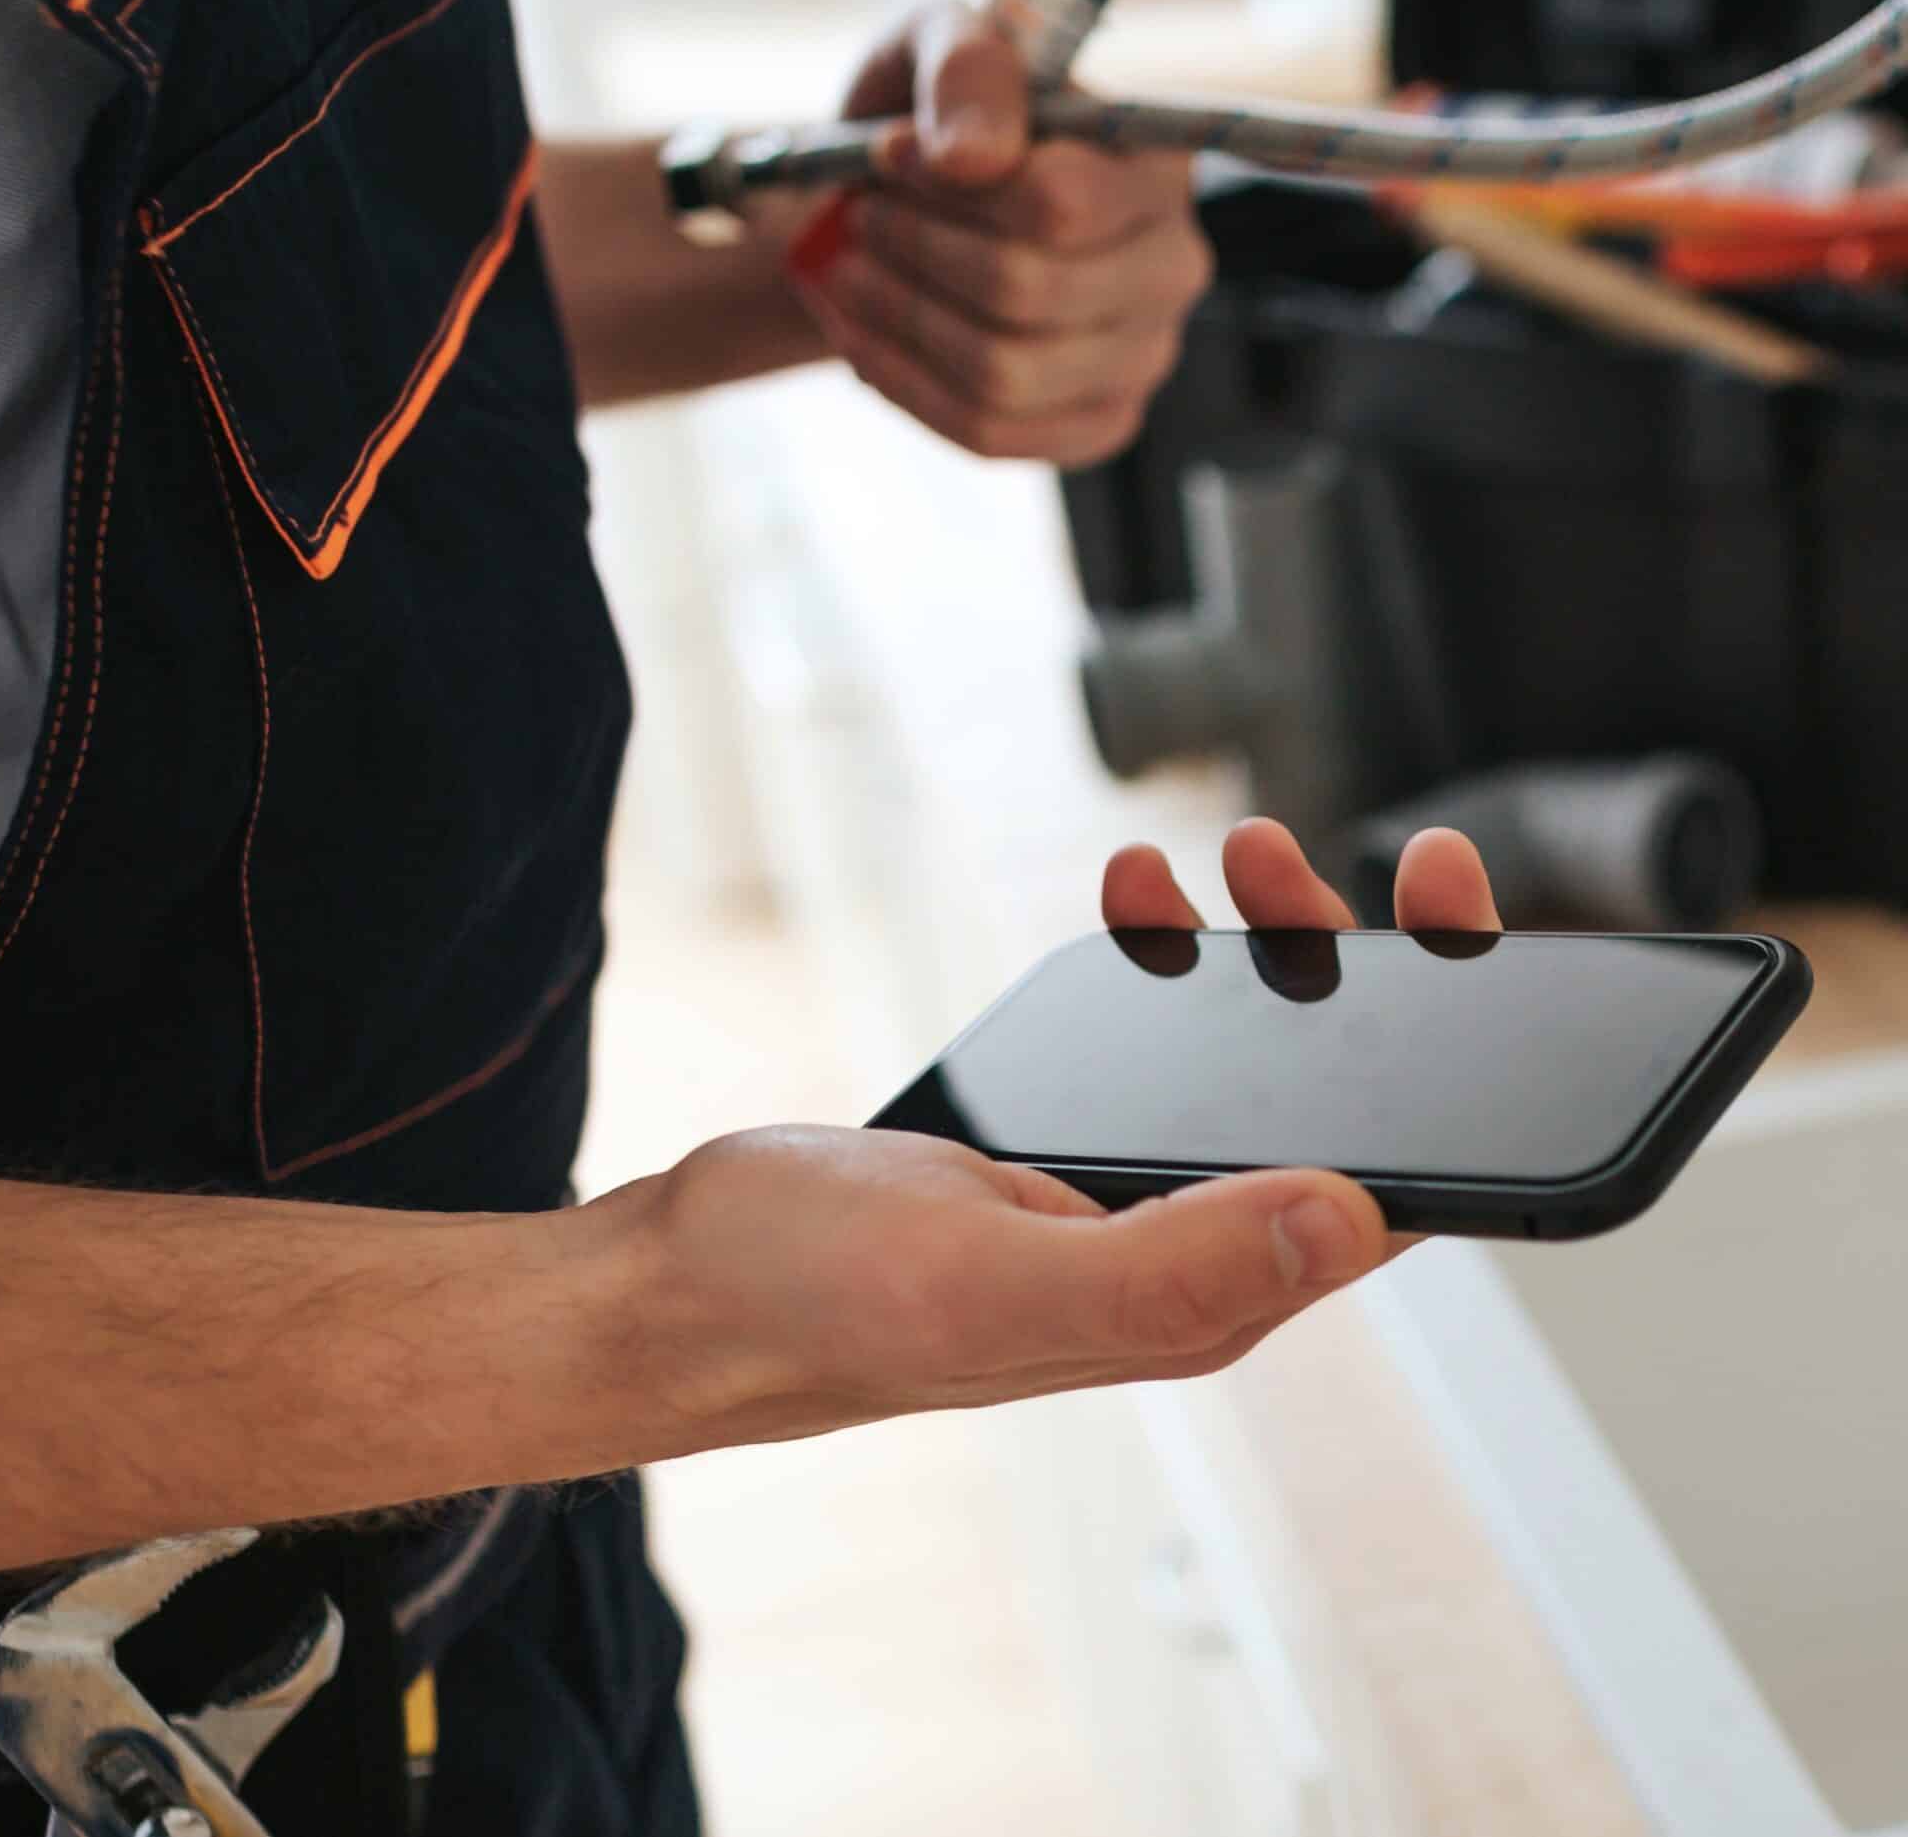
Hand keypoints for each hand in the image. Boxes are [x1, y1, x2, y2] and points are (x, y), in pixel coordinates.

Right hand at [576, 823, 1499, 1462]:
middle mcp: (1182, 1255)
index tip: (1475, 936)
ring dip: (1267, 956)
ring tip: (1241, 859)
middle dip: (1367, 973)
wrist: (685, 1286)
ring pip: (1247, 1069)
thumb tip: (1354, 1216)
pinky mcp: (1057, 1157)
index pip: (1395, 1194)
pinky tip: (1140, 908)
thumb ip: (1169, 1266)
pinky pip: (1154, 1052)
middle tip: (1354, 869)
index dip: (1467, 1072)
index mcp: (1200, 1301)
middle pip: (1338, 1112)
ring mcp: (1119, 1202)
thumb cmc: (813, 1300)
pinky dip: (1165, 967)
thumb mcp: (988, 1284)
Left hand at [788, 0, 1213, 468]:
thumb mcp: (942, 46)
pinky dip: (905, 385)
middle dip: (914, 255)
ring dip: (899, 323)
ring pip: (1003, 374)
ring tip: (843, 276)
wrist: (922, 206)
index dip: (951, 188)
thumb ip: (965, 69)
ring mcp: (1141, 360)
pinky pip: (990, 433)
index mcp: (1156, 165)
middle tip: (855, 221)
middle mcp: (1171, 268)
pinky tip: (860, 338)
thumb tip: (966, 158)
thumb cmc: (944, 122)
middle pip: (1026, 293)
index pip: (1060, 204)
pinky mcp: (1096, 427)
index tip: (883, 156)